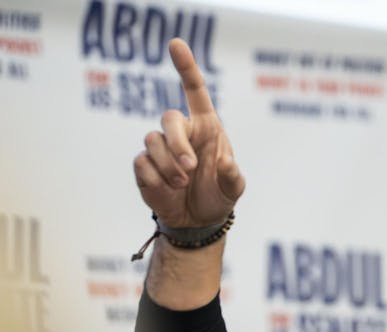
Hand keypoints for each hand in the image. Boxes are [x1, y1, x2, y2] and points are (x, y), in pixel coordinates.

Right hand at [133, 38, 244, 227]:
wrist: (198, 221)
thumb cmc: (219, 195)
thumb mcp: (234, 188)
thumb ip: (233, 175)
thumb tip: (226, 162)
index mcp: (206, 128)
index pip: (194, 91)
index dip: (186, 67)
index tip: (175, 44)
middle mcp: (182, 133)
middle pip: (169, 118)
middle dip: (178, 143)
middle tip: (190, 167)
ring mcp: (161, 148)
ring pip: (153, 142)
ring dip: (169, 166)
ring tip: (182, 184)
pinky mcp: (145, 166)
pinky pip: (142, 163)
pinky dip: (156, 178)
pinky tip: (168, 189)